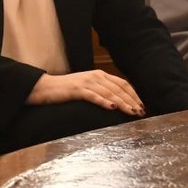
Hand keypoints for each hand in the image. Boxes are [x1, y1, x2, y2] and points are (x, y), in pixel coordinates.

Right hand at [27, 71, 144, 116]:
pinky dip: (104, 102)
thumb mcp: (88, 87)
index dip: (134, 94)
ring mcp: (86, 82)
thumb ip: (101, 91)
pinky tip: (112, 108)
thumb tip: (118, 102)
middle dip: (131, 101)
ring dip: (123, 103)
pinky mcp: (77, 90)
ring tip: (132, 112)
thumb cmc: (67, 90)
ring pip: (109, 93)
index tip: (142, 105)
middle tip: (140, 112)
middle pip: (119, 89)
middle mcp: (95, 76)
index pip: (122, 83)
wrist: (46, 88)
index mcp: (99, 74)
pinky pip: (94, 96)